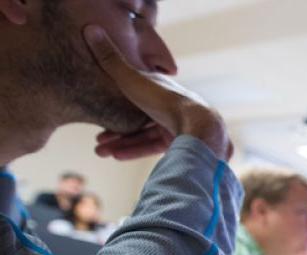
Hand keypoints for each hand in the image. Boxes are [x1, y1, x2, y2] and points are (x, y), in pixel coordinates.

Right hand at [83, 26, 232, 160]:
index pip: (134, 95)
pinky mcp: (181, 143)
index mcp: (161, 88)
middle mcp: (170, 105)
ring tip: (100, 151)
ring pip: (144, 135)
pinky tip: (116, 156)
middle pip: (138, 118)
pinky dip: (135, 151)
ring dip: (121, 143)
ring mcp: (177, 125)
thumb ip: (111, 60)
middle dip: (115, 129)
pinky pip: (154, 147)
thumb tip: (90, 28)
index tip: (96, 112)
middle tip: (97, 140)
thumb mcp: (133, 79)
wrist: (199, 129)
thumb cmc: (165, 101)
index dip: (114, 103)